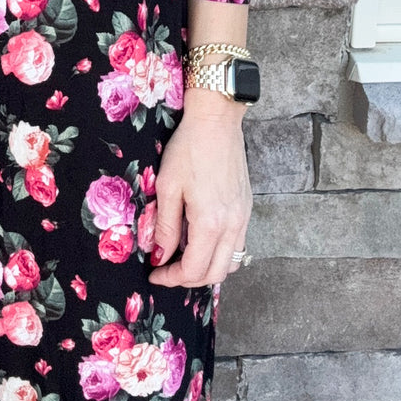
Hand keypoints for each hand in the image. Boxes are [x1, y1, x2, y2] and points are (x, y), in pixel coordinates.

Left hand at [147, 93, 251, 288]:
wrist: (216, 120)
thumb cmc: (188, 148)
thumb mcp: (167, 187)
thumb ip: (164, 226)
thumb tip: (160, 255)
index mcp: (210, 222)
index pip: (193, 269)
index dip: (171, 277)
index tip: (154, 273)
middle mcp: (233, 225)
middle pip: (216, 274)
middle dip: (189, 279)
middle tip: (166, 270)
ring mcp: (243, 217)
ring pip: (231, 263)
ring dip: (208, 268)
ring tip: (183, 258)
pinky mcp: (246, 208)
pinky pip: (238, 245)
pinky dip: (220, 253)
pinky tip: (201, 241)